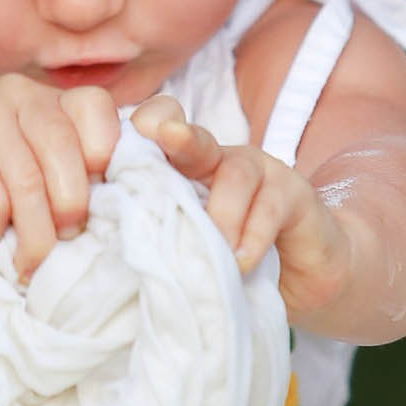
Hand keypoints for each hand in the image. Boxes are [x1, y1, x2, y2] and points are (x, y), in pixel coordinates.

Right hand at [0, 75, 120, 274]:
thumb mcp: (40, 183)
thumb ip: (76, 182)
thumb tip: (118, 215)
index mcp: (52, 100)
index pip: (98, 111)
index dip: (106, 159)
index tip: (92, 203)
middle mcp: (19, 95)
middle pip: (66, 153)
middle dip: (71, 210)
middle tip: (63, 243)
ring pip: (29, 184)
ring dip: (32, 238)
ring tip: (24, 263)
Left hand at [133, 97, 354, 318]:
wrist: (303, 277)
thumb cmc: (229, 262)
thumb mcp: (186, 249)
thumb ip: (154, 240)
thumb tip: (102, 257)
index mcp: (182, 168)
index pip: (157, 127)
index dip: (139, 129)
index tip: (115, 152)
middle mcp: (217, 160)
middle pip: (193, 137)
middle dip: (177, 135)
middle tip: (164, 138)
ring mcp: (258, 171)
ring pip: (235, 172)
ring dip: (221, 215)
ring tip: (215, 253)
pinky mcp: (294, 192)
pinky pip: (270, 205)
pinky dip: (252, 235)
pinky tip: (241, 262)